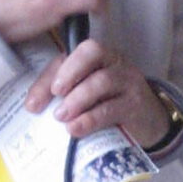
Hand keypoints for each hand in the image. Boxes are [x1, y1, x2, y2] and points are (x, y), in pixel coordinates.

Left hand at [27, 38, 172, 148]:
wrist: (150, 123)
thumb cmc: (112, 105)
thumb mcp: (88, 96)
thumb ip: (64, 94)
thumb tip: (32, 105)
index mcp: (101, 56)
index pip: (75, 53)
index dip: (54, 73)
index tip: (34, 102)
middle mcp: (116, 62)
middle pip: (93, 52)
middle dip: (69, 73)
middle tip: (55, 95)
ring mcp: (129, 82)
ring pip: (102, 80)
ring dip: (78, 99)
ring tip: (62, 117)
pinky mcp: (136, 105)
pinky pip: (112, 108)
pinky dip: (90, 119)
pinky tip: (76, 129)